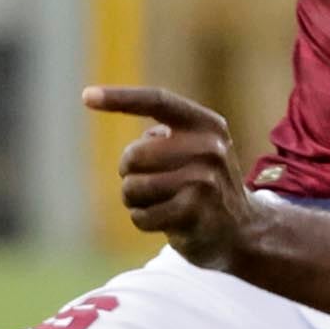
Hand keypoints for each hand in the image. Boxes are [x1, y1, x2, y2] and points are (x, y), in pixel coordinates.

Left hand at [88, 85, 256, 268]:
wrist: (243, 232)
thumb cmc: (204, 186)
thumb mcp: (196, 150)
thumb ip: (162, 136)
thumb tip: (104, 104)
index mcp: (206, 125)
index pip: (157, 101)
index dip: (120, 98)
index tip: (86, 96)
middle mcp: (209, 148)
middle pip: (134, 155)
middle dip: (130, 174)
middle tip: (151, 185)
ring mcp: (204, 181)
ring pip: (133, 188)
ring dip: (136, 201)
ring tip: (161, 204)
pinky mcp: (194, 213)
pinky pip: (141, 216)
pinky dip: (144, 221)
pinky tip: (166, 221)